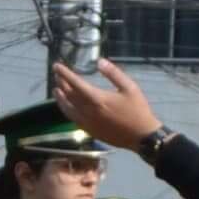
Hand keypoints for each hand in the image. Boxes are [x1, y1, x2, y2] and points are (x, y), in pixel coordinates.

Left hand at [45, 52, 160, 153]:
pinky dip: (66, 109)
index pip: (75, 83)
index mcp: (97, 99)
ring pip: (68, 108)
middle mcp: (88, 111)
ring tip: (56, 89)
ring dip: (60, 98)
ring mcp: (87, 122)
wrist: (141, 136)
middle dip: (62, 83)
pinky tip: (67, 105)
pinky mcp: (89, 131)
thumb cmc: (137, 110)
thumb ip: (113, 73)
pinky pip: (72, 118)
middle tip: (57, 74)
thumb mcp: (129, 87)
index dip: (65, 74)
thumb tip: (99, 61)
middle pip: (69, 95)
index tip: (56, 65)